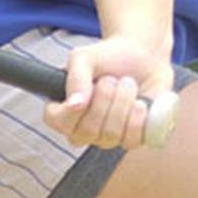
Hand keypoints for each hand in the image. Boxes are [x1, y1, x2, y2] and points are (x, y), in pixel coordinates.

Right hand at [43, 36, 173, 150]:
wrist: (142, 57)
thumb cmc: (109, 57)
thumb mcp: (85, 57)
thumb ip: (76, 77)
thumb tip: (75, 103)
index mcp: (65, 108)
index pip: (55, 120)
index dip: (69, 111)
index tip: (86, 93)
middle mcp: (82, 128)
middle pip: (87, 130)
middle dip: (104, 98)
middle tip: (111, 79)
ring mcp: (106, 138)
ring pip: (110, 135)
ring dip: (123, 103)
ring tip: (127, 84)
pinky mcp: (130, 139)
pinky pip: (131, 140)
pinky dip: (138, 117)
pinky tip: (140, 102)